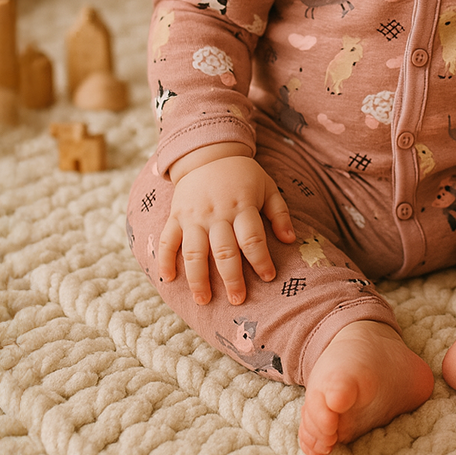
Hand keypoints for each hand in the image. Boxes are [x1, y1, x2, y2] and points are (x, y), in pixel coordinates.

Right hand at [158, 145, 295, 305]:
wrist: (208, 153)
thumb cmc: (242, 175)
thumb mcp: (267, 186)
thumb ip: (280, 213)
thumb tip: (290, 240)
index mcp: (242, 205)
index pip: (252, 238)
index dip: (261, 259)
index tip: (268, 277)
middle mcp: (217, 212)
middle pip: (224, 251)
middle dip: (231, 278)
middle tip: (238, 300)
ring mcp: (193, 215)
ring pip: (194, 252)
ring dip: (198, 278)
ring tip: (203, 300)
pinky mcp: (175, 215)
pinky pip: (167, 240)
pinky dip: (165, 260)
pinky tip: (168, 279)